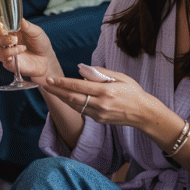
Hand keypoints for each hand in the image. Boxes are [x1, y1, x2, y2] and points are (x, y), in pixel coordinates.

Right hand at [0, 18, 54, 82]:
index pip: (1, 17)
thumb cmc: (41, 44)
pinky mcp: (7, 60)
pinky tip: (20, 50)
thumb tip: (21, 19)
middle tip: (1, 26)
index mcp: (12, 27)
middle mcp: (7, 37)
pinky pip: (2, 55)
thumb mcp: (37, 32)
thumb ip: (28, 26)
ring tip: (15, 41)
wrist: (46, 61)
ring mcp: (6, 48)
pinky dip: (10, 52)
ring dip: (4, 40)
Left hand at [41, 67, 158, 129]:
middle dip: (56, 91)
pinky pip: (81, 111)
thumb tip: (82, 69)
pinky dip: (72, 104)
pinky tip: (65, 98)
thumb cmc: (133, 92)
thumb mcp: (120, 76)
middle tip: (44, 84)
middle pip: (72, 97)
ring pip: (74, 105)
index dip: (62, 82)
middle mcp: (100, 104)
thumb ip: (100, 72)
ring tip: (51, 90)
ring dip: (61, 98)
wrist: (144, 113)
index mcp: (106, 91)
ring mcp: (99, 114)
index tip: (51, 78)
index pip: (78, 86)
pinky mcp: (99, 120)